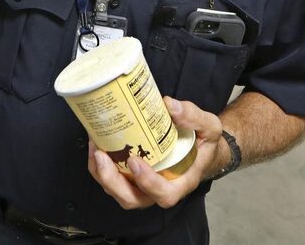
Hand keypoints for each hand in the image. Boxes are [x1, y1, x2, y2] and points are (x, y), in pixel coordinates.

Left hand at [87, 97, 223, 209]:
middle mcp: (160, 188)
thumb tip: (170, 105)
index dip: (147, 182)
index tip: (135, 161)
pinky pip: (114, 180)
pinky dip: (101, 167)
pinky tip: (97, 144)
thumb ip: (193, 117)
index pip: (164, 194)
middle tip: (102, 157)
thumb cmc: (205, 142)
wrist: (201, 148)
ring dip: (102, 175)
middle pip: (133, 199)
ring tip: (95, 148)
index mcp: (182, 182)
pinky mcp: (133, 177)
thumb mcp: (209, 127)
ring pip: (119, 192)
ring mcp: (144, 185)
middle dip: (113, 182)